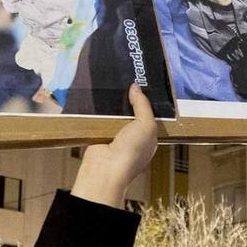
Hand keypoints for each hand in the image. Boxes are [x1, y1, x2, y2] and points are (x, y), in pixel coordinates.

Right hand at [71, 86, 156, 207]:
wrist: (105, 169)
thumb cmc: (131, 151)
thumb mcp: (146, 125)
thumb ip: (142, 105)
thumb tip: (135, 87)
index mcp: (148, 137)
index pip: (149, 114)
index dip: (146, 100)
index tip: (142, 81)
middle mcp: (132, 137)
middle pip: (130, 112)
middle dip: (128, 99)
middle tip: (124, 78)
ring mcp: (114, 136)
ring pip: (114, 114)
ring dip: (111, 104)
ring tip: (110, 82)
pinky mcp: (98, 135)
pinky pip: (99, 119)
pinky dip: (97, 110)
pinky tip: (97, 96)